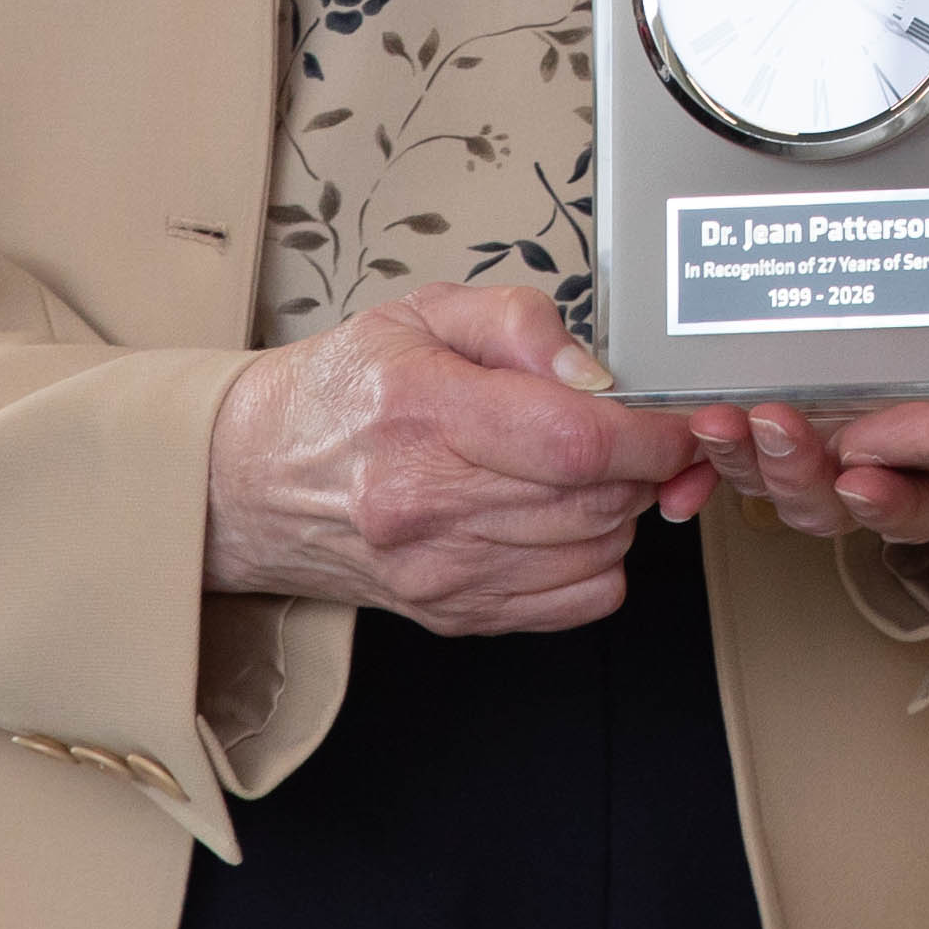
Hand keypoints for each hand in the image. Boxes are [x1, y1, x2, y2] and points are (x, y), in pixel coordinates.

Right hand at [200, 286, 720, 633]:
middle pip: (597, 500)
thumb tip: (594, 374)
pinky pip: (578, 601)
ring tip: (588, 470)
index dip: (650, 435)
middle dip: (644, 467)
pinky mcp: (451, 615)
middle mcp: (426, 505)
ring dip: (622, 510)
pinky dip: (598, 561)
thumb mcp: (422, 314)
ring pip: (598, 551)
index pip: (575, 441)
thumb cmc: (342, 390)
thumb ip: (519, 323)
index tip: (674, 421)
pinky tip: (565, 520)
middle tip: (635, 434)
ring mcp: (438, 572)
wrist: (254, 479)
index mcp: (423, 414)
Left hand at [679, 398, 928, 550]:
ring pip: (782, 482)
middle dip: (799, 474)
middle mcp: (886, 466)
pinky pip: (744, 450)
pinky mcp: (780, 419)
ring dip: (747, 459)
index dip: (890, 503)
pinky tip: (696, 426)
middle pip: (837, 505)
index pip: (922, 506)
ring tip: (720, 422)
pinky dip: (716, 447)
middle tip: (778, 427)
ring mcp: (831, 446)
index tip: (862, 480)